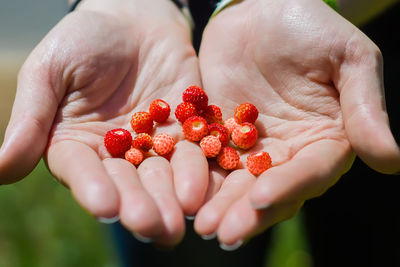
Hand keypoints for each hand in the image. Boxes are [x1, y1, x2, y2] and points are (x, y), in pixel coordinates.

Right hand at [0, 0, 208, 246]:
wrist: (135, 19)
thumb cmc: (84, 40)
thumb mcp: (50, 71)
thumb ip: (32, 117)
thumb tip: (1, 168)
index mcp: (76, 146)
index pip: (82, 173)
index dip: (93, 189)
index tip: (105, 206)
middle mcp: (115, 155)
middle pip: (126, 185)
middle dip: (139, 206)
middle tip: (151, 226)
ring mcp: (152, 146)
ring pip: (161, 177)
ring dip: (170, 199)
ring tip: (178, 221)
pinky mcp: (184, 133)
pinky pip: (192, 154)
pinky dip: (196, 171)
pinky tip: (201, 191)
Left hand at [194, 0, 399, 247]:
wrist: (264, 7)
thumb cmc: (313, 27)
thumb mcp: (349, 59)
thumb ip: (364, 109)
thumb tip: (391, 162)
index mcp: (324, 140)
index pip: (309, 172)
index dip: (288, 186)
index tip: (263, 198)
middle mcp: (287, 151)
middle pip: (268, 189)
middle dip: (246, 212)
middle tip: (223, 233)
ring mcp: (249, 145)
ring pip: (235, 182)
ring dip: (218, 205)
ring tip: (201, 225)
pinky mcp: (217, 132)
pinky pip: (206, 158)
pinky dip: (196, 177)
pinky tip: (182, 195)